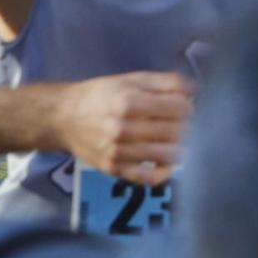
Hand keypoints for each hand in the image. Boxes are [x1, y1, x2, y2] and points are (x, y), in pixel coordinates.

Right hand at [54, 71, 195, 182]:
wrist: (61, 117)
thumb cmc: (99, 95)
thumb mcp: (130, 79)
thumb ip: (165, 81)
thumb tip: (196, 91)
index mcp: (128, 101)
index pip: (181, 108)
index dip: (188, 106)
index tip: (182, 106)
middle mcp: (123, 128)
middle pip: (178, 132)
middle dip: (186, 127)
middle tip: (179, 123)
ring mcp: (119, 151)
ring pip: (170, 155)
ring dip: (179, 147)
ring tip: (173, 139)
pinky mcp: (114, 169)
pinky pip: (150, 178)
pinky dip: (164, 172)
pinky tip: (164, 162)